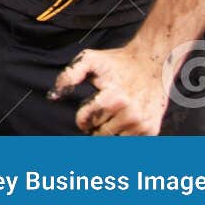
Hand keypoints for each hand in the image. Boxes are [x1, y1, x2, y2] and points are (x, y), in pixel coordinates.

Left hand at [49, 42, 171, 134]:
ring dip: (108, 131)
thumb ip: (68, 76)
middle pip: (99, 134)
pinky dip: (122, 136)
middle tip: (102, 112)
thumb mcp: (89, 60)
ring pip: (113, 141)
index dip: (82, 117)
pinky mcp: (151, 131)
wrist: (152, 63)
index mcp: (113, 98)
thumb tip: (52, 97)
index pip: (86, 121)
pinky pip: (128, 144)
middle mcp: (130, 113)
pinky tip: (124, 122)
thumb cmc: (116, 62)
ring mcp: (142, 124)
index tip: (87, 110)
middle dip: (95, 126)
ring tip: (113, 115)